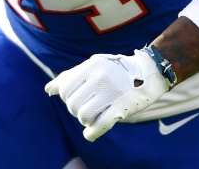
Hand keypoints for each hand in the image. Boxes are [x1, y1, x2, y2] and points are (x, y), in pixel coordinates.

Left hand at [44, 49, 170, 140]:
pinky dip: (91, 133)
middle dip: (76, 110)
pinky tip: (89, 134)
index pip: (65, 89)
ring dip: (85, 121)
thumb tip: (48, 89)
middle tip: (87, 108)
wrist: (149, 70)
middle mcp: (99, 78)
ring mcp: (111, 93)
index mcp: (90, 66)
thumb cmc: (116, 69)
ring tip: (92, 117)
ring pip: (83, 116)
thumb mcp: (93, 65)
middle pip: (72, 104)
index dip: (68, 98)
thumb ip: (70, 76)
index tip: (78, 99)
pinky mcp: (122, 107)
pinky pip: (100, 125)